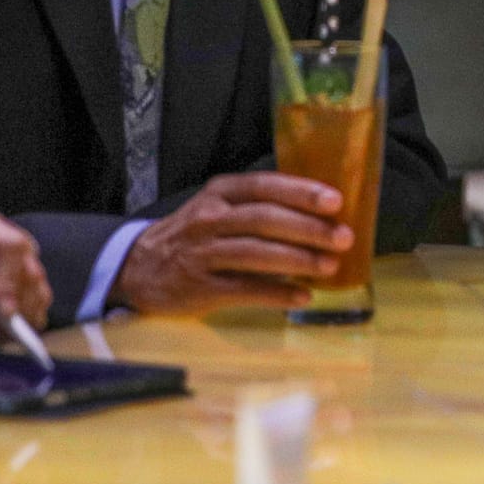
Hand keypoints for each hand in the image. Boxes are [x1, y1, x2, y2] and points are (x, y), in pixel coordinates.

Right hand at [110, 171, 353, 314]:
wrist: (140, 266)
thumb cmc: (194, 233)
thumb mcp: (218, 205)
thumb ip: (259, 204)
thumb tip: (320, 212)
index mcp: (220, 193)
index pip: (264, 187)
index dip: (300, 193)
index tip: (335, 201)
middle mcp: (210, 219)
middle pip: (264, 220)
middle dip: (308, 228)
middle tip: (343, 237)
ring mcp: (203, 254)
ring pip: (255, 254)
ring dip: (297, 261)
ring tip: (330, 266)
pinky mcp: (199, 288)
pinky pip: (244, 290)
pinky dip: (276, 294)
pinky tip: (302, 297)